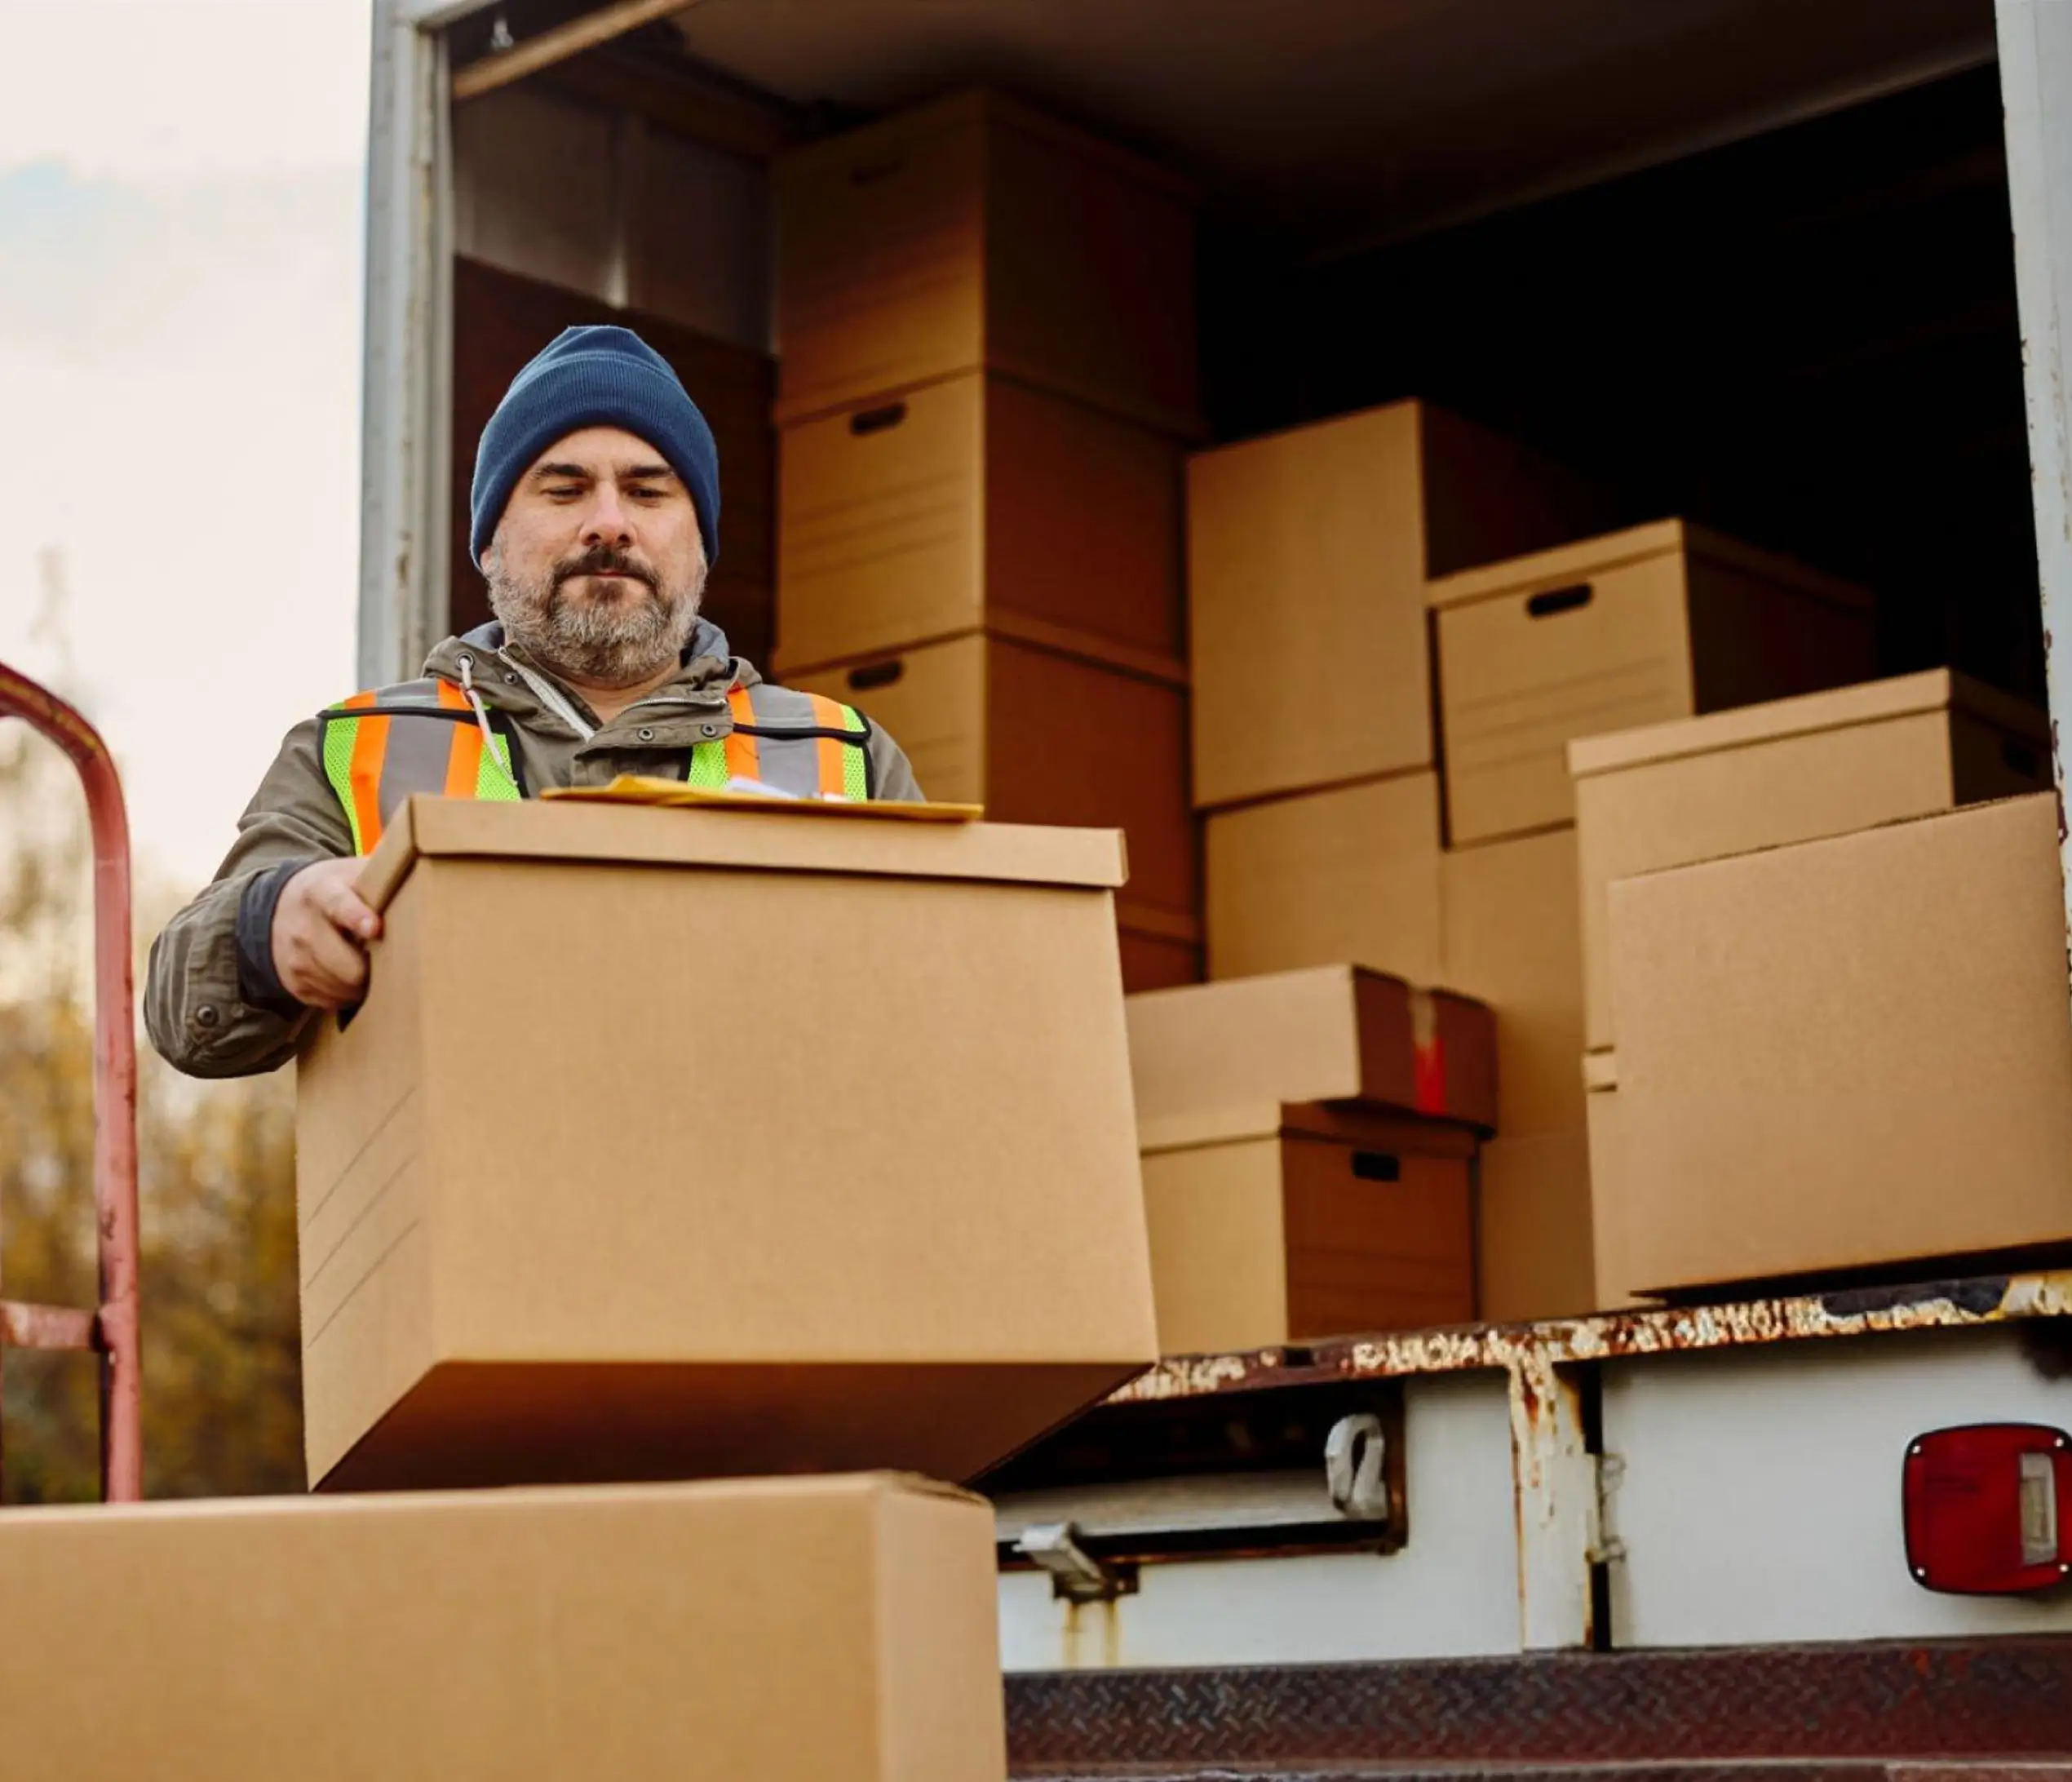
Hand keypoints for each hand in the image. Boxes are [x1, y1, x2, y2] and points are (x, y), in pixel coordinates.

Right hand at [272, 858, 381, 1010]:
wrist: (280, 908)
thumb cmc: (334, 889)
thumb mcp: (350, 871)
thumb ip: (381, 868)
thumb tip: (422, 855)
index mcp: (320, 892)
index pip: (337, 904)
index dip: (355, 916)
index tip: (375, 928)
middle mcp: (302, 927)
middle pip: (344, 963)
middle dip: (373, 967)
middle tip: (394, 960)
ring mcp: (295, 958)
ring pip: (341, 987)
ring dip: (364, 984)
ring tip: (373, 966)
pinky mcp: (294, 983)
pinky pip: (332, 1000)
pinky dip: (348, 994)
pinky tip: (353, 976)